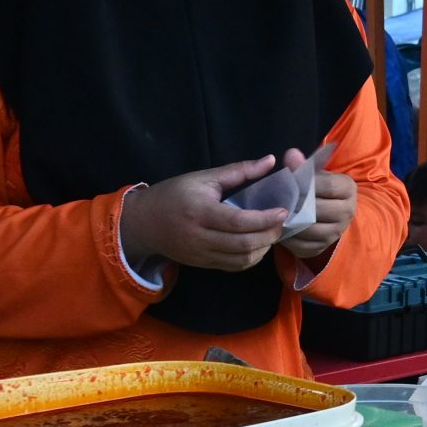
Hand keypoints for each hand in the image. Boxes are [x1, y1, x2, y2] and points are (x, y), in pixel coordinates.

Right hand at [121, 154, 287, 272]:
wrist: (143, 223)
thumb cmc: (174, 194)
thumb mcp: (203, 177)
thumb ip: (239, 171)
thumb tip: (271, 160)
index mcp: (199, 212)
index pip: (238, 221)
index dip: (264, 219)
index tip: (283, 211)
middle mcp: (200, 237)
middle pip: (243, 244)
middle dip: (269, 235)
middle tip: (282, 223)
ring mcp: (201, 255)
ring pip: (241, 260)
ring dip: (263, 248)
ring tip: (273, 233)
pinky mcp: (202, 265)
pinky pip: (233, 267)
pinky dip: (251, 258)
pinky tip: (259, 244)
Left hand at [279, 147, 356, 262]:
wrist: (331, 211)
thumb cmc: (320, 187)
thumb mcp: (316, 173)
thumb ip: (304, 165)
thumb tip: (291, 155)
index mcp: (348, 189)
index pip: (328, 186)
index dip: (308, 183)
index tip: (292, 180)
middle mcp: (347, 212)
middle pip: (318, 209)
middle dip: (296, 204)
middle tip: (279, 199)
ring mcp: (335, 233)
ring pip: (309, 229)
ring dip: (290, 222)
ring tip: (276, 213)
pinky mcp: (321, 248)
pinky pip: (301, 245)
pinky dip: (287, 238)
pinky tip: (278, 228)